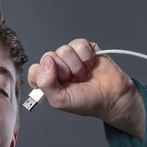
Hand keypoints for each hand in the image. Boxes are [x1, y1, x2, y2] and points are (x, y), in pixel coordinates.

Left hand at [27, 39, 145, 138]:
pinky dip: (86, 57)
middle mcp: (57, 67)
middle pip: (49, 57)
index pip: (35, 70)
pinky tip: (90, 66)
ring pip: (64, 49)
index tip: (58, 83)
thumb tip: (46, 62)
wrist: (112, 97)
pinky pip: (79, 44)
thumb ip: (46, 84)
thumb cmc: (87, 101)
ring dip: (77, 66)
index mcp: (47, 80)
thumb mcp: (60, 100)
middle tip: (74, 81)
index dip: (45, 75)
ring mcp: (70, 57)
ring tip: (83, 75)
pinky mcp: (84, 48)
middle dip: (64, 72)